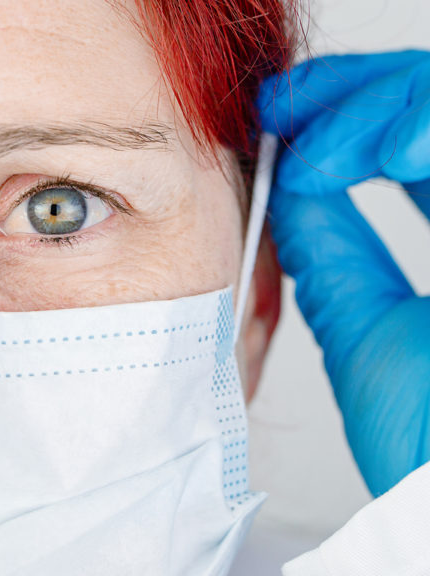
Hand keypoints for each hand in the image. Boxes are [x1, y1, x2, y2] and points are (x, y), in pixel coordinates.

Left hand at [257, 50, 429, 496]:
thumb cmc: (422, 442)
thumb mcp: (363, 325)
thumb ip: (333, 248)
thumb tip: (293, 179)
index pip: (417, 142)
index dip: (351, 111)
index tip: (280, 115)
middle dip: (357, 94)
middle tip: (285, 109)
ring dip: (388, 109)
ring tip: (325, 157)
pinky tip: (392, 156)